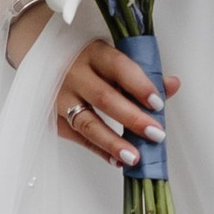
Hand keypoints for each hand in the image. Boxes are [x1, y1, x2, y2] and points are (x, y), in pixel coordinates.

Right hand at [7, 14, 173, 168]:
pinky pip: (77, 137)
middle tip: (156, 134)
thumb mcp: (112, 56)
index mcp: (94, 53)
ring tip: (135, 157)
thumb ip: (142, 72)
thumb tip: (172, 85)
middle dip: (132, 118)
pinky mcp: (53, 116)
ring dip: (112, 142)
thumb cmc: (88, 58)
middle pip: (104, 98)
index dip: (139, 85)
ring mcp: (61, 97)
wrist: (41, 53)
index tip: (158, 103)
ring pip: (87, 123)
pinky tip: (117, 160)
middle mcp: (74, 74)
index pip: (119, 68)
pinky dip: (98, 150)